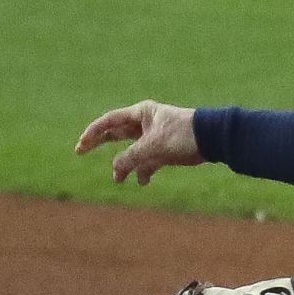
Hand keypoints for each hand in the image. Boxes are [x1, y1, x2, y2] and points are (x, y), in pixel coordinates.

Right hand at [75, 99, 201, 184]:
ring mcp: (155, 136)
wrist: (213, 139)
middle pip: (116, 133)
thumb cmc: (183, 135)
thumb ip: (130, 158)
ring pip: (132, 151)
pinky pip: (148, 161)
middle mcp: (145, 123)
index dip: (92, 133)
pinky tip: (143, 181)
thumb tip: (115, 171)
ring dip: (125, 165)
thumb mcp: (152, 147)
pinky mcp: (165, 150)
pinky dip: (144, 171)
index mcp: (140, 114)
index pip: (109, 122)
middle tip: (80, 151)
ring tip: (119, 180)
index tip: (80, 146)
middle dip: (100, 144)